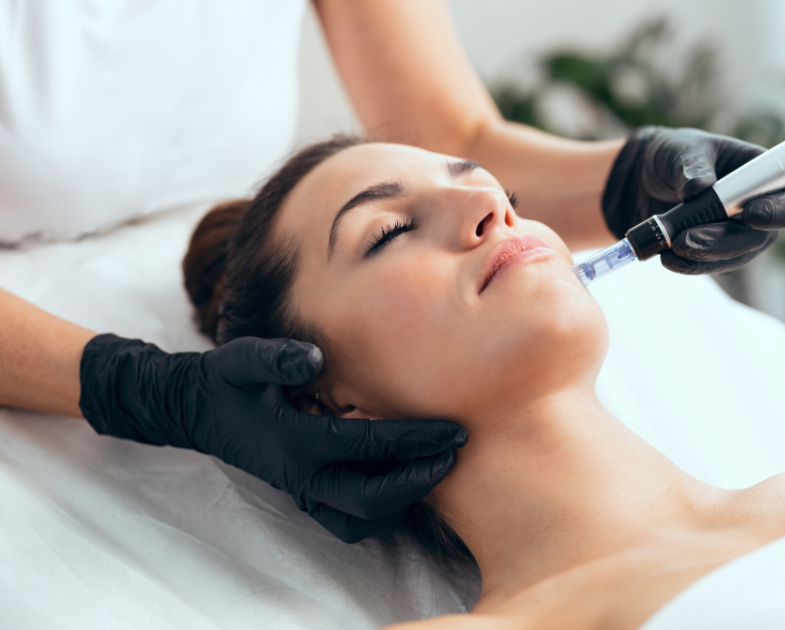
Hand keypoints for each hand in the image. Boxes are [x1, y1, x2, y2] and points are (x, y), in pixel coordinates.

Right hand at [79, 334, 467, 542]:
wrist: (197, 409)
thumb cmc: (227, 380)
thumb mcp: (243, 359)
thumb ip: (276, 358)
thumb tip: (315, 359)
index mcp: (295, 441)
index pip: (368, 447)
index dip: (415, 439)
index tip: (454, 429)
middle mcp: (301, 475)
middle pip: (373, 498)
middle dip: (421, 477)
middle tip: (456, 450)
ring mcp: (302, 490)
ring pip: (361, 518)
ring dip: (402, 499)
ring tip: (436, 466)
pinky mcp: (303, 494)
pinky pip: (346, 521)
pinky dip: (378, 510)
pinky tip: (400, 479)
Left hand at [602, 126, 784, 273]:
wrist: (643, 179)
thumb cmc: (674, 155)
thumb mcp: (681, 149)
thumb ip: (691, 164)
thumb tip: (699, 187)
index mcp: (767, 172)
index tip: (752, 214)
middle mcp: (761, 206)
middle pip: (763, 236)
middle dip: (725, 240)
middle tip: (687, 238)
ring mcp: (739, 233)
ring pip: (736, 256)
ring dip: (704, 255)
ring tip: (671, 246)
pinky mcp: (715, 252)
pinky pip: (712, 265)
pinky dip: (690, 265)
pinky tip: (668, 258)